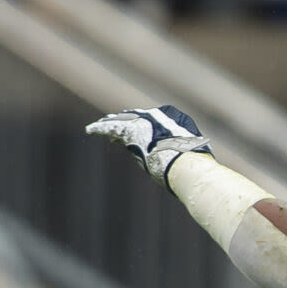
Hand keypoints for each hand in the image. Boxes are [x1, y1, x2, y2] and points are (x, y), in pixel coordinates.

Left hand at [85, 106, 213, 181]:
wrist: (186, 164)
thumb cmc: (196, 166)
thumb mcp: (195, 159)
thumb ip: (186, 157)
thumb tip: (192, 171)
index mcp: (176, 118)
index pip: (156, 122)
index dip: (145, 130)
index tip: (139, 138)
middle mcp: (159, 116)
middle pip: (138, 119)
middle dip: (126, 123)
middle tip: (116, 130)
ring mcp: (144, 120)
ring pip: (123, 121)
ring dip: (112, 125)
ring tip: (100, 128)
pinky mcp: (130, 129)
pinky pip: (110, 126)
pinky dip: (100, 128)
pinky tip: (90, 130)